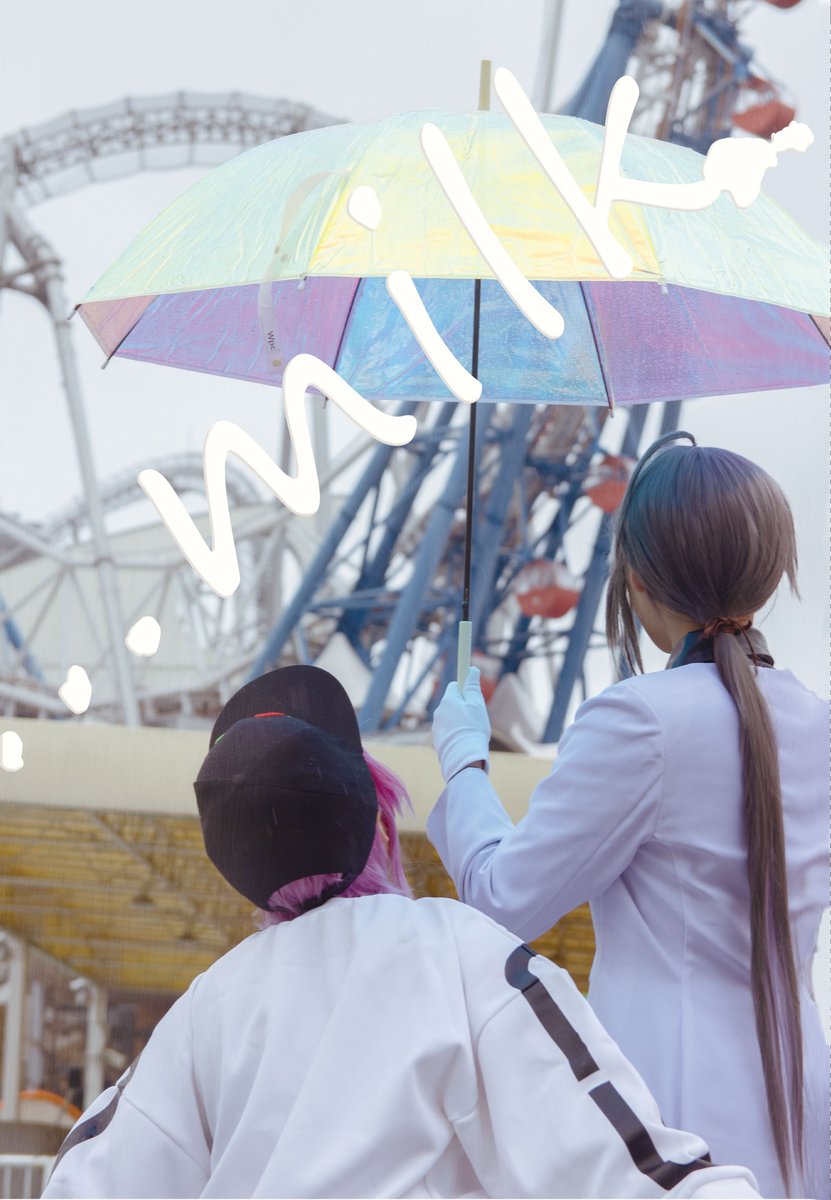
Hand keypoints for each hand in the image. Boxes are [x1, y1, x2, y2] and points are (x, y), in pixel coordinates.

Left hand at [432, 667, 490, 782]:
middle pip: (453, 702)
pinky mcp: (438, 740)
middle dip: (464, 706)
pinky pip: (448, 731)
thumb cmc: (472, 728)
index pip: (454, 686)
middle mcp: (439, 711)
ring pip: (451, 718)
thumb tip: (472, 670)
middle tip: (476, 716)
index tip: (471, 689)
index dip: (464, 687)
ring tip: (472, 731)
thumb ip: (473, 687)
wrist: (463, 756)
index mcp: (448, 700)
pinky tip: (465, 741)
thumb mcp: (477, 705)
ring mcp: (437, 726)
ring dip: (460, 721)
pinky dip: (456, 733)